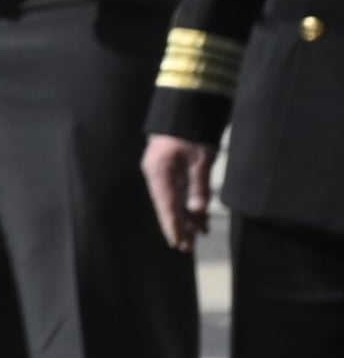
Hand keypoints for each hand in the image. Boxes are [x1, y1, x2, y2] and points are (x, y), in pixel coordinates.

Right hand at [148, 134, 219, 253]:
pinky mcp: (169, 170)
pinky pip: (177, 192)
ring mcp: (161, 173)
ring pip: (173, 201)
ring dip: (185, 218)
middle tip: (186, 247)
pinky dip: (187, 205)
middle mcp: (157, 175)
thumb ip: (199, 185)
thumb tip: (198, 211)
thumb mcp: (201, 159)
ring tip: (196, 236)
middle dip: (178, 226)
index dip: (173, 225)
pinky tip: (199, 218)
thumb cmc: (192, 134)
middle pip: (167, 206)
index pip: (167, 205)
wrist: (185, 111)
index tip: (178, 242)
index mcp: (160, 172)